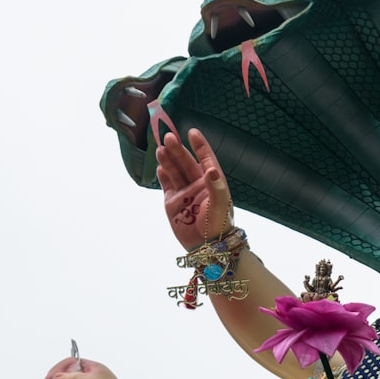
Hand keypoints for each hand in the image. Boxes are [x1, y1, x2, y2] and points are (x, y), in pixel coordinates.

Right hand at [157, 128, 234, 249]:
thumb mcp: (220, 205)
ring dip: (168, 160)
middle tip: (168, 137)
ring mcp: (184, 192)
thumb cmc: (218, 225)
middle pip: (186, 163)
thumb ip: (216, 187)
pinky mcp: (172, 202)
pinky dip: (163, 175)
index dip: (200, 146)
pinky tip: (159, 166)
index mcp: (212, 182)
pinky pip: (167, 184)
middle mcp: (198, 184)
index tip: (192, 132)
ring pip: (175, 171)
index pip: (206, 159)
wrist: (206, 246)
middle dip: (177, 150)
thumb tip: (211, 169)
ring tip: (160, 149)